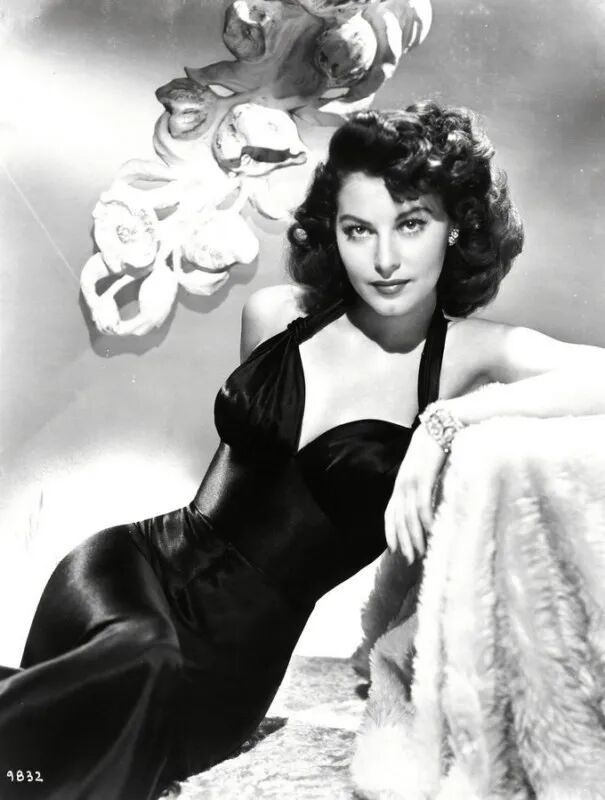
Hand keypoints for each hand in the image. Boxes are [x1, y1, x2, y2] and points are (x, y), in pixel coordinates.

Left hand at [384, 425, 446, 561]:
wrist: (441, 424)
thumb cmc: (436, 447)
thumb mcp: (423, 469)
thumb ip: (422, 486)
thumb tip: (426, 504)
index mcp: (400, 483)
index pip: (390, 513)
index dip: (391, 532)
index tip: (395, 550)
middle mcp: (402, 483)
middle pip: (399, 518)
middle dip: (403, 540)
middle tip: (410, 559)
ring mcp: (411, 480)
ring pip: (409, 515)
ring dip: (415, 536)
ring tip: (421, 552)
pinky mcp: (423, 476)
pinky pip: (423, 504)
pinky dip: (425, 520)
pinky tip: (431, 533)